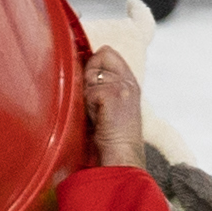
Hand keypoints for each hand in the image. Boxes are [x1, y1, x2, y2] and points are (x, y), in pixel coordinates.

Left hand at [80, 43, 151, 166]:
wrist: (122, 157)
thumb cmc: (110, 137)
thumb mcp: (106, 105)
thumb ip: (99, 84)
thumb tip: (82, 64)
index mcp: (129, 81)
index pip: (107, 53)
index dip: (92, 66)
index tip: (90, 87)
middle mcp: (128, 80)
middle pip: (96, 59)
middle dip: (87, 80)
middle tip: (95, 106)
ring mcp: (122, 86)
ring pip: (90, 74)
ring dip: (86, 94)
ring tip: (96, 114)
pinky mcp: (113, 95)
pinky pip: (88, 91)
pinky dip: (87, 105)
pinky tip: (96, 119)